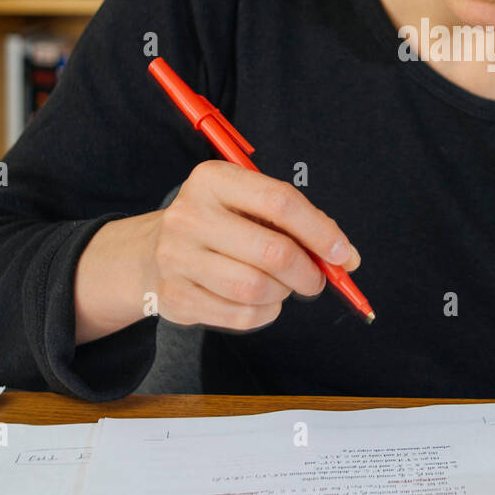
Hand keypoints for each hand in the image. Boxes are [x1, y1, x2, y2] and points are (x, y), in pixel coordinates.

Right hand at [140, 159, 360, 332]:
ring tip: (282, 285)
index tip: (343, 253)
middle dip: (308, 271)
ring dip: (283, 292)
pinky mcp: (175, 297)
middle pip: (273, 251)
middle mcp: (189, 215)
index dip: (320, 231)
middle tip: (316, 278)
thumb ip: (295, 221)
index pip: (280, 202)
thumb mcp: (248, 203)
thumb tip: (343, 255)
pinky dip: (264, 312)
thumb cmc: (219, 224)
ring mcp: (177, 258)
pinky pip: (240, 315)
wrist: (151, 251)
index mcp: (213, 180)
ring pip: (256, 288)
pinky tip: (260, 300)